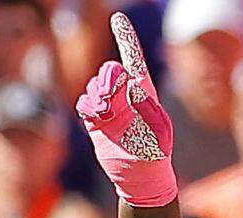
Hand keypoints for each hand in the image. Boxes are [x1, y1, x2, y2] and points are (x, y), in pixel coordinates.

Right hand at [76, 13, 175, 206]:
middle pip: (109, 71)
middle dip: (107, 82)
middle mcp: (126, 95)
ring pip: (94, 87)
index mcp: (145, 92)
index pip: (134, 59)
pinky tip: (96, 119)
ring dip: (97, 97)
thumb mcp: (158, 132)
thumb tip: (127, 88)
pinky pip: (84, 103)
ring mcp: (110, 106)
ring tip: (106, 116)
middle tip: (110, 102)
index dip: (125, 38)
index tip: (118, 17)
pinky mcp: (96, 119)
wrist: (141, 175)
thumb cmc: (157, 154)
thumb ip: (145, 109)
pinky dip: (87, 107)